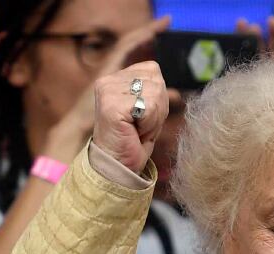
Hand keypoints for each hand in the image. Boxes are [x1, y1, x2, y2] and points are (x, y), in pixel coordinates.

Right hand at [92, 60, 169, 174]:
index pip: (152, 69)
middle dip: (157, 108)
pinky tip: (134, 132)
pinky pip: (148, 108)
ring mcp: (108, 91)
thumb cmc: (133, 139)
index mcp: (116, 77)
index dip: (157, 96)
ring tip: (137, 129)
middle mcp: (108, 80)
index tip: (142, 114)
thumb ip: (153, 90)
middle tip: (140, 125)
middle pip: (156, 81)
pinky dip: (149, 125)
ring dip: (153, 119)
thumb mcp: (147, 109)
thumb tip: (165, 82)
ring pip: (154, 94)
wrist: (118, 164)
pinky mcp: (111, 106)